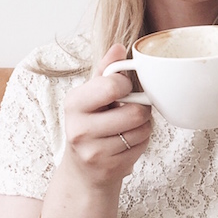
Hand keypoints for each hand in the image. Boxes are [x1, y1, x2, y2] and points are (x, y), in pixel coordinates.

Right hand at [59, 44, 151, 190]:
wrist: (83, 170)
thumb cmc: (90, 124)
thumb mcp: (92, 95)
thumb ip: (106, 71)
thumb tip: (119, 47)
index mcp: (74, 103)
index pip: (113, 86)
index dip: (127, 86)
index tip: (123, 90)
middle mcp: (79, 128)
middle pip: (135, 112)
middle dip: (140, 109)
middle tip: (129, 110)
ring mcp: (93, 151)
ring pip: (142, 129)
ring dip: (142, 127)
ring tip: (127, 127)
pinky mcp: (109, 168)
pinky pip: (142, 146)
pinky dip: (141, 142)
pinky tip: (126, 143)